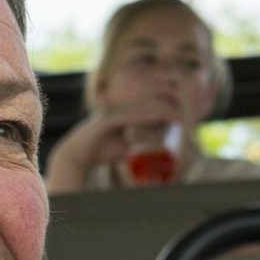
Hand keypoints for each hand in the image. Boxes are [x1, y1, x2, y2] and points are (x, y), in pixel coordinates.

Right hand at [43, 97, 178, 193]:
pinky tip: (157, 118)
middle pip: (146, 103)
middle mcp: (118, 108)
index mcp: (122, 112)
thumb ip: (134, 148)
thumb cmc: (99, 151)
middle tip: (182, 112)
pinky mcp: (108, 120)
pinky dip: (146, 117)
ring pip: (141, 108)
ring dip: (160, 111)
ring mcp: (113, 112)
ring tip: (176, 115)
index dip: (162, 105)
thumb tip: (149, 156)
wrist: (77, 155)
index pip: (145, 105)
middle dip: (165, 105)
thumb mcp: (122, 149)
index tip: (178, 112)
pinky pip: (131, 116)